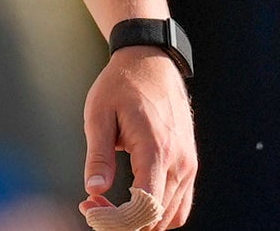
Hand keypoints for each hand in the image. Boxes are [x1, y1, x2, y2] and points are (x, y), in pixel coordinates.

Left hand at [82, 47, 196, 228]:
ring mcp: (188, 166)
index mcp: (156, 149)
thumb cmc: (121, 85)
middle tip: (93, 205)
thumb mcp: (98, 114)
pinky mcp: (189, 166)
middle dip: (123, 221)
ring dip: (140, 220)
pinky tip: (130, 202)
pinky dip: (157, 213)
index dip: (117, 218)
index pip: (145, 205)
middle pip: (157, 217)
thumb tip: (93, 190)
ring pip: (170, 217)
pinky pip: (179, 205)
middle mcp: (180, 163)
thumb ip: (98, 155)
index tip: (90, 207)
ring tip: (108, 204)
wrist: (151, 63)